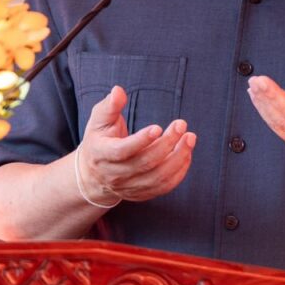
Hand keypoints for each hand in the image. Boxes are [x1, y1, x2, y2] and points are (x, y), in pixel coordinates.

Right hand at [76, 85, 195, 204]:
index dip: (141, 141)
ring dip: (178, 158)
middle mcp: (115, 175)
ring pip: (158, 177)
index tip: (158, 127)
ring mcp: (129, 187)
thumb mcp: (98, 121)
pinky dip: (179, 172)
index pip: (122, 151)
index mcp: (101, 155)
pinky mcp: (141, 194)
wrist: (93, 175)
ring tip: (190, 138)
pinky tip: (186, 154)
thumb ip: (109, 106)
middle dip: (167, 144)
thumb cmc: (99, 140)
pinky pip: (164, 187)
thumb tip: (118, 91)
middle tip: (181, 125)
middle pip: (145, 163)